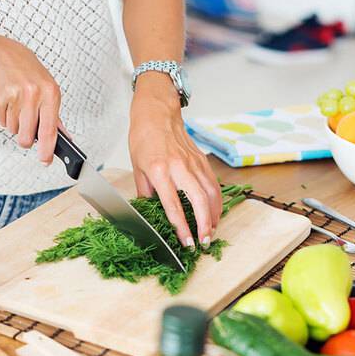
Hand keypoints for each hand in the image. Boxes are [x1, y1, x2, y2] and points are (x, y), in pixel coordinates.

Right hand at [0, 35, 61, 163]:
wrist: (0, 53)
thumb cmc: (27, 70)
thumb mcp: (47, 87)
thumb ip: (54, 115)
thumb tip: (63, 137)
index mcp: (50, 92)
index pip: (50, 130)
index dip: (47, 150)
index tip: (45, 160)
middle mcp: (33, 94)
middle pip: (27, 137)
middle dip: (26, 139)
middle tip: (26, 127)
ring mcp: (15, 96)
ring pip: (14, 131)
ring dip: (15, 124)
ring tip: (17, 105)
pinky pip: (2, 122)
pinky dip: (4, 117)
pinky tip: (8, 101)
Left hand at [128, 74, 221, 246]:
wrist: (157, 113)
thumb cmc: (144, 138)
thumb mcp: (137, 168)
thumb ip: (145, 193)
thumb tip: (149, 213)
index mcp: (159, 171)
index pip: (173, 205)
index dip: (181, 227)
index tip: (187, 242)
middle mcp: (179, 167)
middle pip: (198, 200)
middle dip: (203, 225)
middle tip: (204, 241)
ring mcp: (193, 163)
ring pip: (210, 193)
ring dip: (213, 215)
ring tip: (211, 231)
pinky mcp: (201, 160)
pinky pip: (213, 183)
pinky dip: (217, 201)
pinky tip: (215, 212)